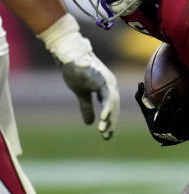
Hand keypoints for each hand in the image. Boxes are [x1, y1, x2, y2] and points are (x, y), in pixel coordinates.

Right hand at [40, 14, 119, 139]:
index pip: (112, 108)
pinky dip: (106, 106)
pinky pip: (105, 95)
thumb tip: (90, 123)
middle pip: (114, 108)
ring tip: (103, 130)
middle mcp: (111, 85)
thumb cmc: (77, 73)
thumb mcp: (82, 94)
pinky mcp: (101, 79)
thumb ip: (87, 107)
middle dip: (110, 123)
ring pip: (111, 103)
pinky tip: (103, 117)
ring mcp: (108, 82)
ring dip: (108, 117)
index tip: (107, 135)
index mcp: (108, 89)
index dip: (110, 122)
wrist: (69, 57)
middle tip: (106, 136)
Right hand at [136, 82, 188, 145]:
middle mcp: (170, 131)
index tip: (173, 90)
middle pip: (182, 115)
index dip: (168, 102)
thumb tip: (139, 83)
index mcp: (158, 125)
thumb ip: (142, 98)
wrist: (166, 139)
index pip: (163, 113)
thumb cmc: (155, 120)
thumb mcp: (147, 111)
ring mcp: (182, 133)